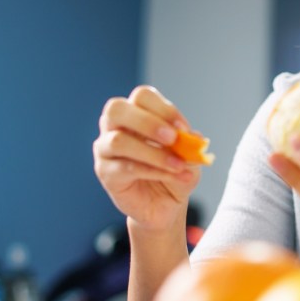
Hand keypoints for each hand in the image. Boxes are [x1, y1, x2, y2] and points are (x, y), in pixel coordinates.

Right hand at [92, 86, 201, 230]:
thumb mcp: (189, 156)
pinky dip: (153, 170)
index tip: (183, 128)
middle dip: (148, 122)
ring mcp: (105, 149)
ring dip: (154, 153)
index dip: (164, 109)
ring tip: (179, 165)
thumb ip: (190, 144)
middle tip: (173, 138)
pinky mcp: (105, 172)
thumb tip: (194, 136)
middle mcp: (114, 126)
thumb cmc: (174, 171)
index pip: (142, 96)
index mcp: (136, 112)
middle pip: (116, 109)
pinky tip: (173, 175)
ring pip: (119, 141)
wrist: (165, 204)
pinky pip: (125, 167)